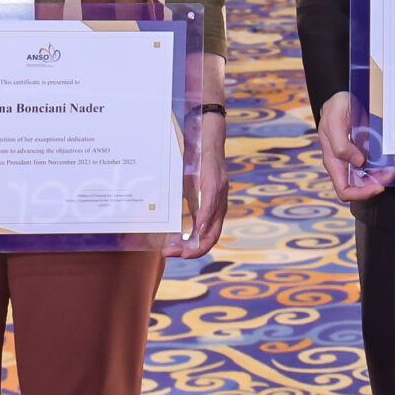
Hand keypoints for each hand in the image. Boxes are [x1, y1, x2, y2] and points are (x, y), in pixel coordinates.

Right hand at [175, 109, 229, 257]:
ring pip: (213, 227)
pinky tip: (197, 228)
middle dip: (194, 251)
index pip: (209, 236)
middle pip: (212, 237)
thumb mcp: (191, 190)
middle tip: (174, 256)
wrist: (207, 139)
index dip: (196, 249)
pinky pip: (211, 207)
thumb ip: (190, 207)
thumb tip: (176, 225)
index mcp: (214, 208)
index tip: (179, 255)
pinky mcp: (215, 184)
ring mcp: (219, 196)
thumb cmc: (198, 164)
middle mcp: (220, 205)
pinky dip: (204, 220)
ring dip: (198, 241)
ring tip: (182, 251)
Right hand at [316, 90, 394, 200]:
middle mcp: (344, 164)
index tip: (377, 186)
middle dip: (376, 183)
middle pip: (360, 186)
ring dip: (382, 175)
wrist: (341, 98)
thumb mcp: (334, 124)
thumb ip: (342, 146)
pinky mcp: (364, 150)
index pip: (344, 190)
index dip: (361, 194)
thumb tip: (358, 162)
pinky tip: (391, 160)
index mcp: (334, 162)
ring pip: (369, 177)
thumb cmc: (333, 111)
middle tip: (391, 174)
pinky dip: (383, 165)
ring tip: (394, 168)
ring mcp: (355, 158)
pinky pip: (374, 164)